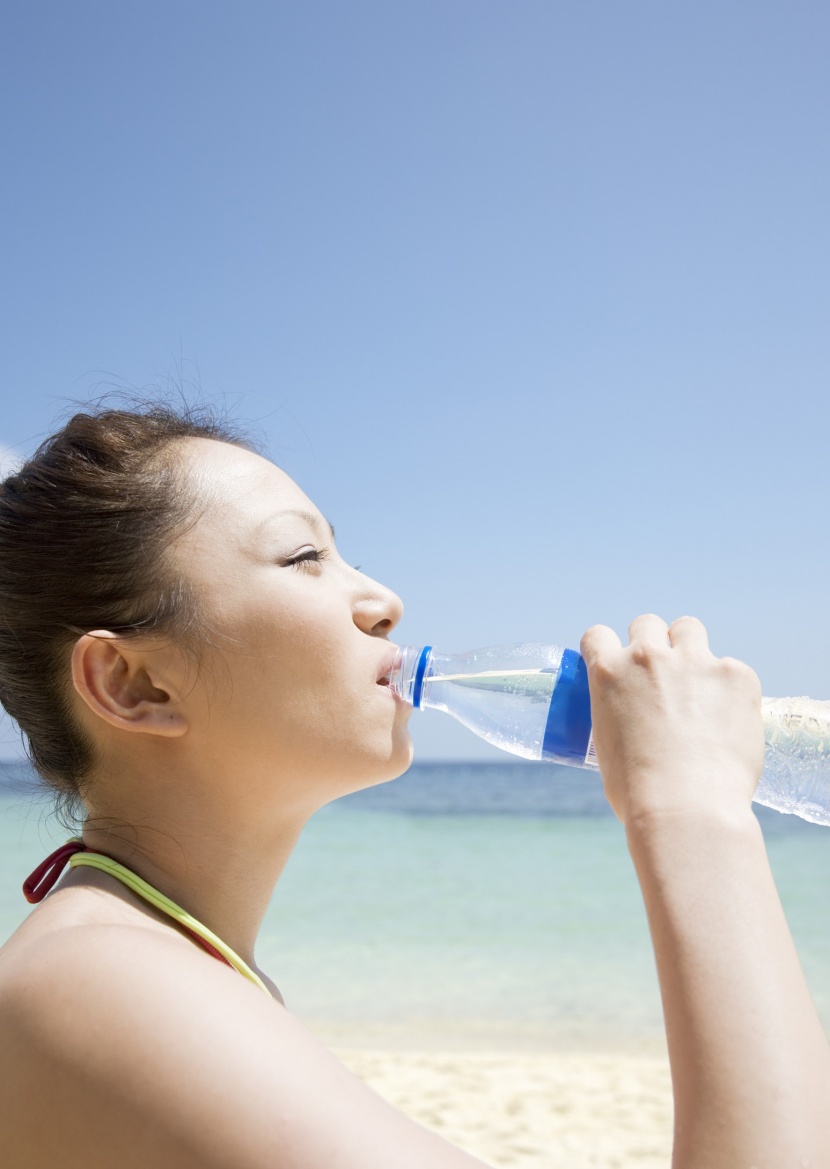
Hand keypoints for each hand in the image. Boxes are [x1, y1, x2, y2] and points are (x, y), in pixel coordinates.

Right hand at [580, 614, 763, 825]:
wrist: (687, 807)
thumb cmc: (640, 792)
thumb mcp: (607, 747)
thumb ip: (618, 719)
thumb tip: (635, 725)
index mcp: (609, 673)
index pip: (598, 635)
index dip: (607, 647)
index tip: (617, 660)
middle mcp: (648, 657)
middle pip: (647, 624)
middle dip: (653, 643)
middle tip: (661, 673)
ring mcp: (695, 662)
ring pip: (689, 629)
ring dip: (690, 648)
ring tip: (698, 681)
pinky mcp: (736, 675)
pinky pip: (732, 669)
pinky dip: (730, 688)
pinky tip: (730, 718)